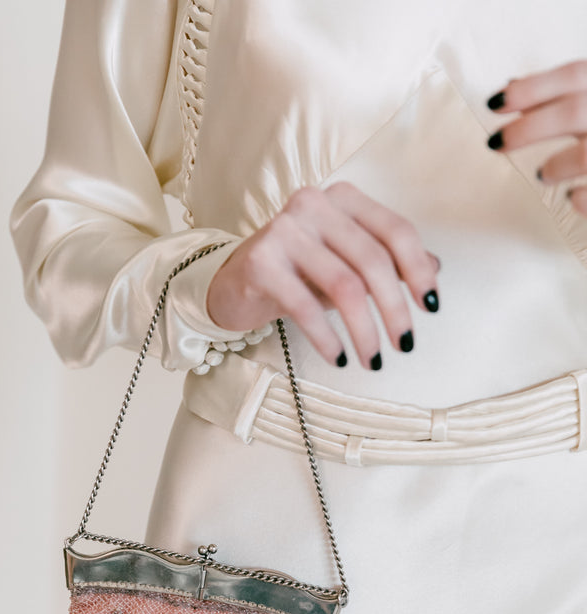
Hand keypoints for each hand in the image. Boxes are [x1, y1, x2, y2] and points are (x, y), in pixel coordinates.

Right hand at [206, 182, 440, 369]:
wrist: (234, 284)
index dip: (419, 271)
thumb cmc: (298, 274)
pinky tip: (339, 357)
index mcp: (343, 199)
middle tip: (404, 345)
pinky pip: (306, 305)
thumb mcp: (345, 264)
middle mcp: (314, 205)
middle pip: (373, 261)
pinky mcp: (261, 261)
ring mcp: (285, 230)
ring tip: (374, 360)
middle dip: (394, 310)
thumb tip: (435, 270)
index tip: (431, 308)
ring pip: (344, 285)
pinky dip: (328, 337)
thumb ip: (386, 261)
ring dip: (365, 331)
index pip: (395, 231)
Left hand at [486, 59, 586, 215]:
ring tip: (545, 173)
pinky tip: (571, 197)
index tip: (494, 104)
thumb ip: (565, 95)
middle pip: (575, 111)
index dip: (532, 88)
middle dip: (528, 128)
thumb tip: (511, 86)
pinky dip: (581, 198)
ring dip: (557, 164)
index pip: (577, 74)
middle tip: (495, 142)